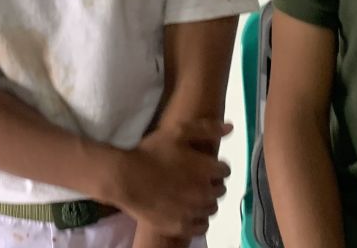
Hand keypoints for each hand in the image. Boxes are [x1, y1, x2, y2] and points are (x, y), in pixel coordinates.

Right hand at [111, 120, 232, 238]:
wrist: (125, 178)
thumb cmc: (152, 153)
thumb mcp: (177, 132)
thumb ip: (206, 129)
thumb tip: (231, 128)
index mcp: (207, 169)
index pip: (225, 171)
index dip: (216, 167)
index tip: (204, 166)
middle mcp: (204, 192)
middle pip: (220, 190)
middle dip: (211, 184)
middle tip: (195, 179)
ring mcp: (193, 212)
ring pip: (211, 208)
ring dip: (205, 201)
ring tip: (190, 195)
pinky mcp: (180, 226)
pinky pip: (201, 227)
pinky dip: (198, 220)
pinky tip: (188, 212)